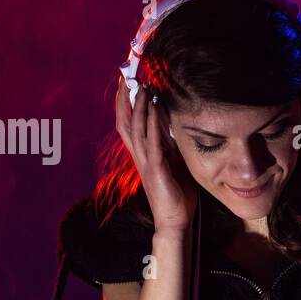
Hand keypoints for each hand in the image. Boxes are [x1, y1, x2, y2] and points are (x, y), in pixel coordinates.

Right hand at [114, 77, 198, 232]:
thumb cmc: (176, 196)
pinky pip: (153, 144)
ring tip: (143, 87)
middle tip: (126, 78)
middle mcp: (140, 157)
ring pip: (137, 130)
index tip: (127, 85)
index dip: (126, 105)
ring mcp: (146, 163)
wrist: (175, 221)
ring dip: (139, 107)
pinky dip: (153, 125)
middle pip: (125, 123)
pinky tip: (155, 109)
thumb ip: (170, 149)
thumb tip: (174, 131)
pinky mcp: (157, 170)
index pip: (129, 125)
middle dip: (124, 100)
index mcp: (143, 156)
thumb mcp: (173, 166)